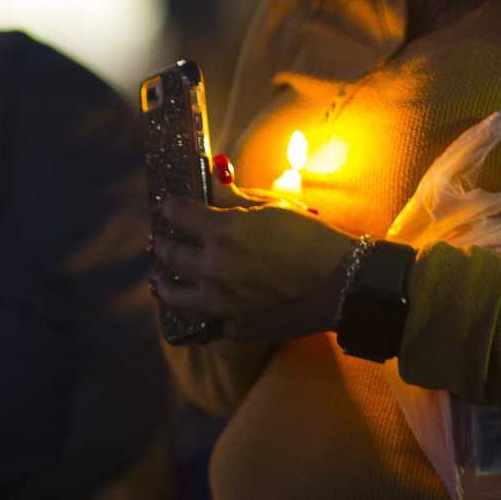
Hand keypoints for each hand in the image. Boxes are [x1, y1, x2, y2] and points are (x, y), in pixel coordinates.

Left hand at [151, 165, 359, 345]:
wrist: (343, 285)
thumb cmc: (311, 239)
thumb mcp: (272, 208)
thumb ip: (234, 196)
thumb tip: (213, 172)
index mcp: (223, 232)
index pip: (177, 213)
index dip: (170, 206)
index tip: (168, 205)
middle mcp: (215, 268)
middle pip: (170, 254)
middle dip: (162, 244)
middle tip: (157, 241)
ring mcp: (222, 302)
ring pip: (175, 296)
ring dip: (163, 285)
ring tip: (158, 280)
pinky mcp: (235, 326)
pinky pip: (204, 322)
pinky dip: (196, 314)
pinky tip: (193, 308)